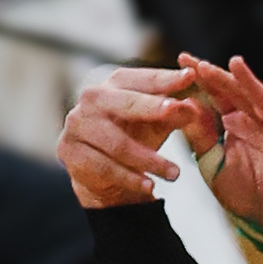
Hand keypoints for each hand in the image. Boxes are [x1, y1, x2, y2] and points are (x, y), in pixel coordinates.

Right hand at [59, 62, 209, 208]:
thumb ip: (172, 114)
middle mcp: (92, 99)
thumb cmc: (132, 139)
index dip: (165, 79)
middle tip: (177, 112)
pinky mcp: (70, 151)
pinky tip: (150, 187)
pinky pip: (105, 167)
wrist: (102, 174)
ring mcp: (77, 124)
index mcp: (114, 84)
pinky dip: (130, 178)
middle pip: (125, 103)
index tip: (190, 76)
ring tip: (175, 174)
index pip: (141, 79)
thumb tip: (192, 107)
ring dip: (149, 160)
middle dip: (153, 108)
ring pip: (117, 143)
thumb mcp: (156, 125)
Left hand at [176, 51, 262, 235]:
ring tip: (234, 64)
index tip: (182, 60)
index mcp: (238, 123)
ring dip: (249, 83)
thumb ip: (200, 137)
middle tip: (198, 62)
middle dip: (219, 76)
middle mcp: (257, 122)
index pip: (219, 94)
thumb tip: (184, 105)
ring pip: (261, 102)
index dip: (203, 78)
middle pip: (237, 92)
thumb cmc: (244, 194)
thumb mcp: (212, 164)